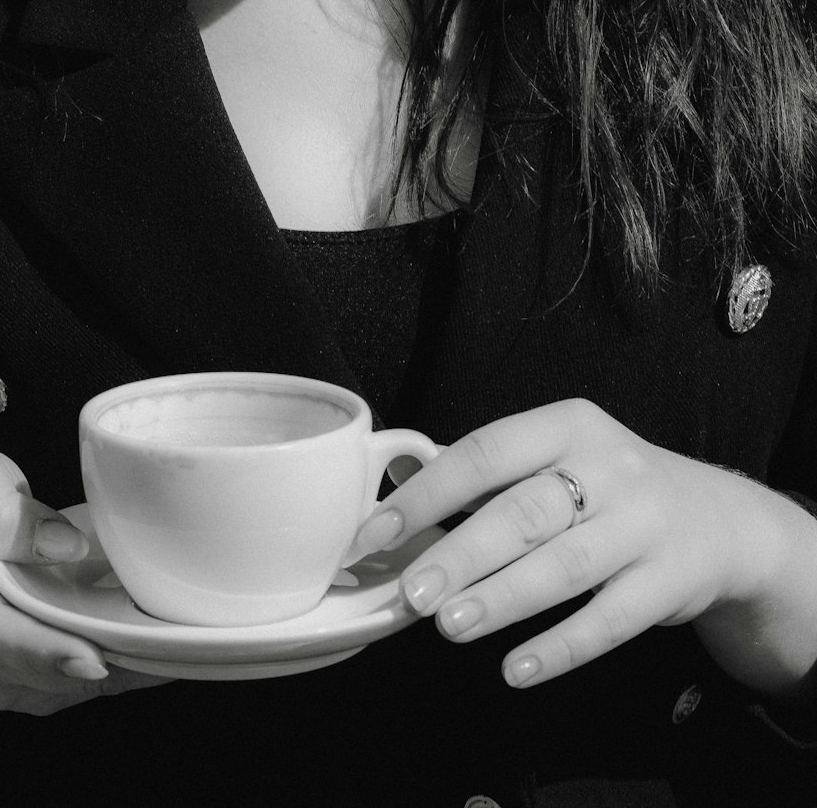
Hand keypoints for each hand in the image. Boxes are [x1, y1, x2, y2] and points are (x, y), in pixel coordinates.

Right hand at [0, 448, 169, 715]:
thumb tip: (60, 545)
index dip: (41, 650)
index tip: (91, 656)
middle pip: (38, 672)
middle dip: (98, 664)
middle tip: (157, 653)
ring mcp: (7, 678)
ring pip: (71, 686)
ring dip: (121, 667)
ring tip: (173, 642)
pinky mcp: (43, 684)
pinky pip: (90, 684)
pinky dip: (131, 667)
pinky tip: (168, 644)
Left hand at [351, 399, 816, 693]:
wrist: (718, 522)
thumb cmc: (608, 489)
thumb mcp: (561, 458)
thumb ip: (493, 478)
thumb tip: (400, 508)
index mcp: (567, 425)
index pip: (485, 452)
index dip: (427, 494)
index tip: (376, 533)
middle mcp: (609, 467)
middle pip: (523, 512)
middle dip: (461, 553)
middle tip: (411, 592)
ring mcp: (643, 524)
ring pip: (565, 566)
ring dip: (502, 598)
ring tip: (450, 626)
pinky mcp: (668, 581)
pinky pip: (610, 621)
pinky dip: (561, 647)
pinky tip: (516, 668)